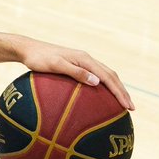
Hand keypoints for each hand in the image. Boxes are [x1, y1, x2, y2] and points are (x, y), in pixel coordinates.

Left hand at [19, 39, 134, 109]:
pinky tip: (100, 99)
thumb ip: (75, 72)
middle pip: (111, 76)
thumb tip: (96, 82)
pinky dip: (103, 87)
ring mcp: (82, 62)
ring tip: (122, 104)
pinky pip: (95, 77)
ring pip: (105, 76)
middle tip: (131, 109)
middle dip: (122, 92)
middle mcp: (86, 59)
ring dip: (115, 89)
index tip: (128, 106)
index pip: (108, 77)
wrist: (27, 49)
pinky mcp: (76, 66)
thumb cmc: (38, 59)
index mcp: (84, 59)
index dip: (120, 92)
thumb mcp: (55, 65)